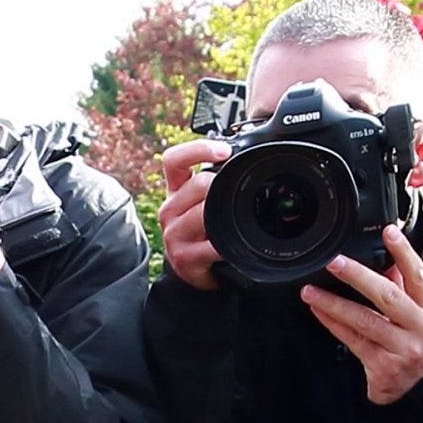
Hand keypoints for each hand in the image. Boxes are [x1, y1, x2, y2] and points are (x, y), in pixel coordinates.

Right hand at [155, 138, 231, 289]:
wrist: (194, 273)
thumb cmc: (204, 233)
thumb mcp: (204, 202)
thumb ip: (217, 180)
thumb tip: (252, 156)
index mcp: (176, 190)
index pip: (174, 160)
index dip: (198, 149)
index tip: (224, 151)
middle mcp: (170, 209)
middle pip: (200, 184)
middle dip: (224, 186)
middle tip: (238, 196)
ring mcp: (173, 233)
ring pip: (206, 211)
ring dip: (225, 217)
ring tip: (234, 225)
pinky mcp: (183, 256)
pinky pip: (212, 244)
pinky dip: (226, 245)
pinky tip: (230, 247)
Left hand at [300, 224, 422, 403]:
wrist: (417, 389)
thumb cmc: (413, 344)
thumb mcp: (417, 315)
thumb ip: (402, 287)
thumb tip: (384, 257)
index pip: (420, 275)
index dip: (404, 252)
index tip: (388, 231)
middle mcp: (422, 328)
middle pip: (388, 296)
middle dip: (358, 276)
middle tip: (334, 262)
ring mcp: (405, 349)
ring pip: (365, 320)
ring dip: (333, 303)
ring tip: (310, 291)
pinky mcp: (384, 366)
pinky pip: (353, 340)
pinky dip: (333, 323)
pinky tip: (318, 311)